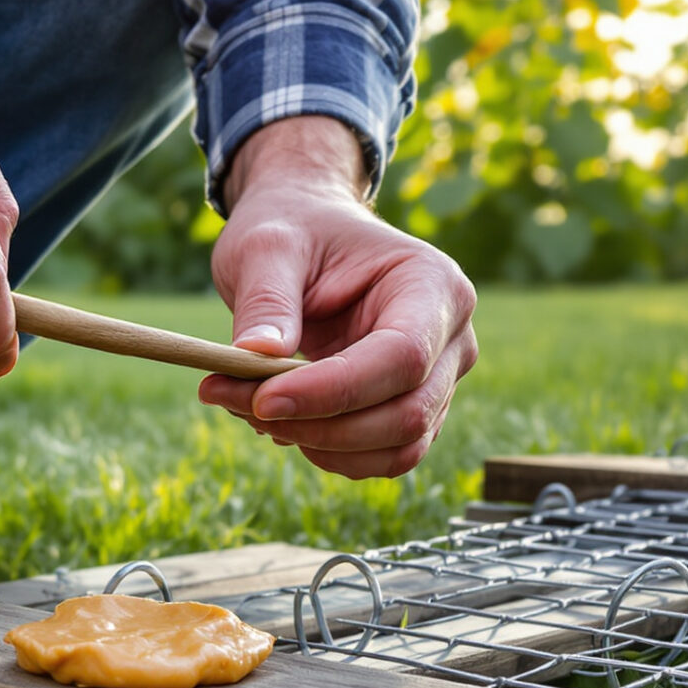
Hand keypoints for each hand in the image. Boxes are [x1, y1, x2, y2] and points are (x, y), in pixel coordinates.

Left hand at [200, 118, 477, 478]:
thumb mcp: (267, 247)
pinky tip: (281, 420)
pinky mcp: (413, 411)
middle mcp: (452, 338)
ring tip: (248, 409)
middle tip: (235, 403)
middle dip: (319, 425)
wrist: (309, 233)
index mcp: (434, 285)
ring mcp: (439, 381)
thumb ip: (266, 300)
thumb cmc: (296, 230)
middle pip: (406, 414)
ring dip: (320, 446)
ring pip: (397, 448)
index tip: (262, 400)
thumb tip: (255, 358)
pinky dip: (328, 452)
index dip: (335, 390)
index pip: (402, 356)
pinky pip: (382, 456)